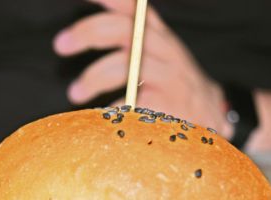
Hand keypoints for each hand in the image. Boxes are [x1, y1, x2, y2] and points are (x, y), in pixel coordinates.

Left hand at [53, 0, 231, 136]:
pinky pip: (134, 101)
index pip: (132, 6)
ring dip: (93, 77)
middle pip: (123, 29)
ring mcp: (169, 75)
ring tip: (75, 92)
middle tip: (60, 45)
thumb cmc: (170, 86)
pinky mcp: (170, 103)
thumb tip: (79, 34)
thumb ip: (126, 41)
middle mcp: (164, 49)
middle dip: (87, 33)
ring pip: (125, 65)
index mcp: (156, 35)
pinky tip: (106, 114)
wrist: (209, 118)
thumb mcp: (152, 57)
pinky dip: (114, 108)